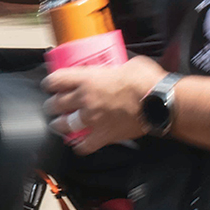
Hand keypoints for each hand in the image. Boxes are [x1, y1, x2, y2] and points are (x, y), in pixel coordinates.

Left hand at [43, 56, 168, 154]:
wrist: (159, 103)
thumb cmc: (146, 80)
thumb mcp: (127, 64)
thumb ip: (115, 68)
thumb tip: (118, 69)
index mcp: (88, 79)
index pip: (57, 80)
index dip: (50, 82)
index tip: (49, 84)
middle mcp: (85, 99)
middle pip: (56, 104)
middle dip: (52, 104)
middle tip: (52, 105)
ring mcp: (92, 119)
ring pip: (65, 125)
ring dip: (60, 124)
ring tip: (58, 124)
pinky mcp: (103, 136)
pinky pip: (84, 145)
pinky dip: (79, 145)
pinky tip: (78, 144)